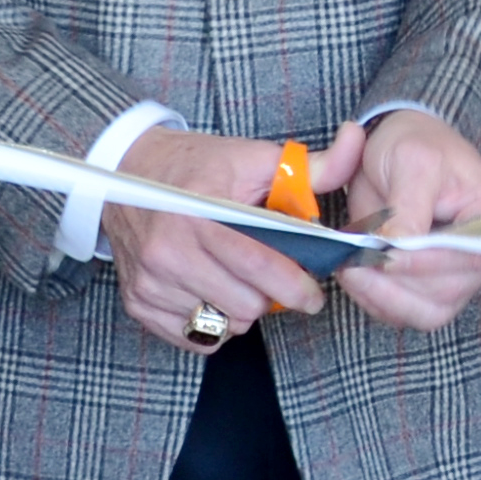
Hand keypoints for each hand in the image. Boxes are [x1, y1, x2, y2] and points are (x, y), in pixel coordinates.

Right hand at [104, 119, 362, 355]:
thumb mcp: (254, 158)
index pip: (260, 267)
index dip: (296, 287)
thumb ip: (312, 163)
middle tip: (274, 280)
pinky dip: (213, 324)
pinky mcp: (138, 302)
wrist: (124, 172)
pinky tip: (215, 293)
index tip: (312, 293)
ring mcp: (150, 281)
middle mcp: (168, 252)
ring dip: (243, 310)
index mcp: (201, 215)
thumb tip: (356, 142)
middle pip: (246, 305)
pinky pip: (194, 337)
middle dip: (271, 297)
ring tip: (241, 280)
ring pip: (222, 324)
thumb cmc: (198, 166)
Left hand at [337, 111, 480, 332]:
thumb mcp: (412, 160)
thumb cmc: (416, 147)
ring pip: (426, 312)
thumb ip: (408, 204)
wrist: (403, 155)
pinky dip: (376, 300)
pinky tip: (356, 273)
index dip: (426, 263)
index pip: (473, 256)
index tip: (383, 253)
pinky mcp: (432, 292)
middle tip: (351, 257)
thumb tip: (398, 245)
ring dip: (381, 294)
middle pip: (449, 292)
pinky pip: (406, 313)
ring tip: (349, 264)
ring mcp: (461, 279)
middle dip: (395, 279)